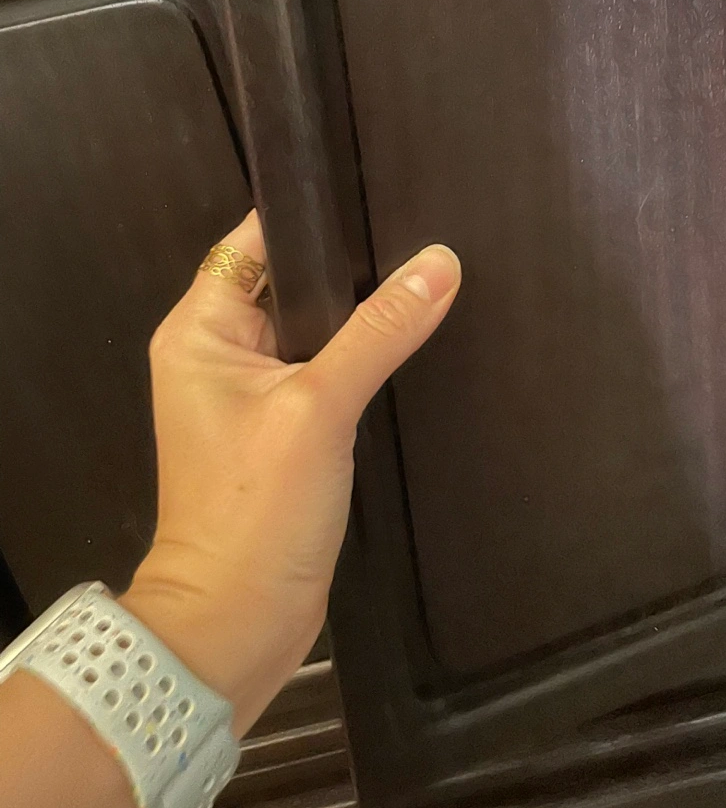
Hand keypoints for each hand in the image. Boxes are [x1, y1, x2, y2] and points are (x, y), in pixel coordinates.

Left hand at [121, 212, 459, 735]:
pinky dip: (361, 355)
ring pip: (311, 327)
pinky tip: (413, 339)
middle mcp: (220, 352)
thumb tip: (442, 261)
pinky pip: (325, 370)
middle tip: (422, 227)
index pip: (251, 243)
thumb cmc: (256, 508)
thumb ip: (380, 331)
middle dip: (348, 261)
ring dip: (360, 312)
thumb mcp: (320, 408)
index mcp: (201, 330)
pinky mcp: (283, 431)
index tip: (374, 183)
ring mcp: (252, 394)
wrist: (237, 624)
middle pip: (287, 281)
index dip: (306, 215)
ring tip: (430, 272)